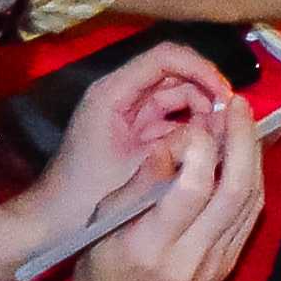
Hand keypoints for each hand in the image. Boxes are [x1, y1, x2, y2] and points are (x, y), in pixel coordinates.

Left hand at [30, 39, 237, 244]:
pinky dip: (189, 131)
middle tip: (229, 123)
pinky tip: (205, 150)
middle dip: (205, 93)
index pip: (165, 57)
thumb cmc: (87, 194)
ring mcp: (127, 114)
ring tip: (219, 140)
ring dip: (200, 114)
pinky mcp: (133, 133)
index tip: (226, 96)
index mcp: (114, 92)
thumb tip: (224, 126)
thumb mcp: (141, 167)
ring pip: (175, 99)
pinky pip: (169, 121)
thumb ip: (184, 143)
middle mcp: (120, 94)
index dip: (201, 69)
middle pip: (174, 75)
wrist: (51, 223)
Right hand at [59, 93, 269, 280]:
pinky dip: (252, 181)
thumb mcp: (103, 222)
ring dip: (252, 156)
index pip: (192, 187)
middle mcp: (191, 258)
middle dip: (241, 141)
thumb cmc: (100, 271)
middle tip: (237, 105)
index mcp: (151, 246)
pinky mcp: (228, 267)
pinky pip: (250, 217)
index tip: (189, 128)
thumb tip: (175, 143)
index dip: (198, 148)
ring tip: (244, 122)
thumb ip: (141, 182)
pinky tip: (244, 156)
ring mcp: (215, 266)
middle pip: (234, 191)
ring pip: (250, 202)